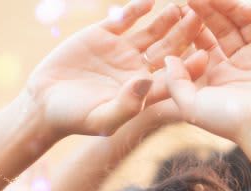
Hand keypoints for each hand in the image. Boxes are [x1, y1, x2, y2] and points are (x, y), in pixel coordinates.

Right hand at [24, 0, 207, 137]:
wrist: (44, 102)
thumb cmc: (75, 119)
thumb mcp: (102, 119)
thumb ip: (127, 105)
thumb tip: (147, 80)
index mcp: (143, 93)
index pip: (174, 79)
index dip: (190, 68)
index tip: (205, 55)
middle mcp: (138, 70)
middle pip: (169, 50)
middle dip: (186, 35)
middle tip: (203, 18)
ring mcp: (123, 51)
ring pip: (153, 31)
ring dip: (169, 18)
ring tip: (184, 4)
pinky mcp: (105, 34)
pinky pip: (127, 17)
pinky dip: (138, 7)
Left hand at [165, 0, 250, 149]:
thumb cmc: (229, 122)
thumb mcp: (190, 106)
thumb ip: (175, 83)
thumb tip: (168, 58)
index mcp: (218, 76)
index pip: (203, 42)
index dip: (192, 25)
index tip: (180, 9)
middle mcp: (240, 64)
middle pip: (222, 26)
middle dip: (208, 9)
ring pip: (246, 19)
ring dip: (231, 4)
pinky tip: (244, 6)